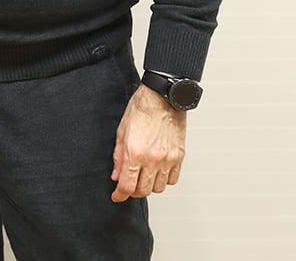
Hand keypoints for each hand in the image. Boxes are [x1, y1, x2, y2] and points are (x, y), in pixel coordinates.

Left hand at [110, 84, 186, 201]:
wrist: (162, 98)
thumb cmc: (141, 110)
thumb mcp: (121, 132)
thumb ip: (118, 157)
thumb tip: (116, 176)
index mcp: (135, 153)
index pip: (127, 186)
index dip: (120, 195)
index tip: (117, 196)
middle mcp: (153, 160)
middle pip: (143, 191)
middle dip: (133, 191)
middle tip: (129, 185)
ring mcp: (168, 159)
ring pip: (159, 188)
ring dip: (149, 186)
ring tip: (143, 177)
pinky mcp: (179, 157)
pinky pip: (173, 179)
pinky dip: (164, 180)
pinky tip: (157, 172)